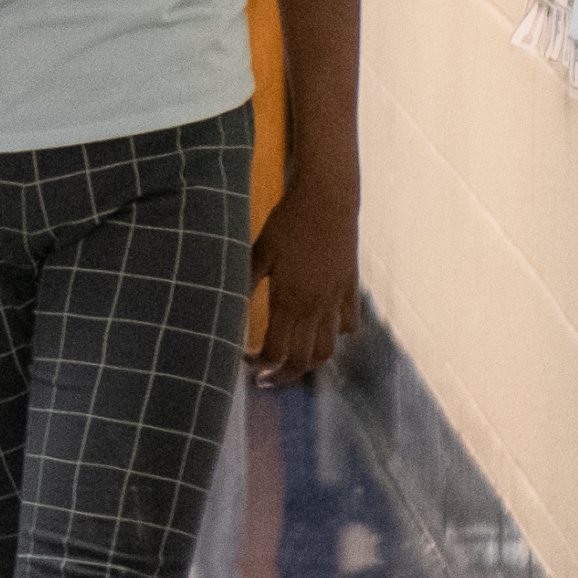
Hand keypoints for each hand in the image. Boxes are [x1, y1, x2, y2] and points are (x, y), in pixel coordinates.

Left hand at [249, 173, 360, 385]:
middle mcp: (315, 306)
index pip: (276, 351)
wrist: (327, 199)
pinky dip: (339, 334)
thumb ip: (245, 282)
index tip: (247, 364)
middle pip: (303, 360)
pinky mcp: (350, 287)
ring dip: (311, 361)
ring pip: (330, 348)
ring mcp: (336, 299)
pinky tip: (323, 330)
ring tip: (295, 361)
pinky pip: (349, 323)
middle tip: (267, 378)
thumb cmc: (288, 223)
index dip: (261, 365)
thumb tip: (227, 308)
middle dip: (284, 375)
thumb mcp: (259, 252)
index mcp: (289, 300)